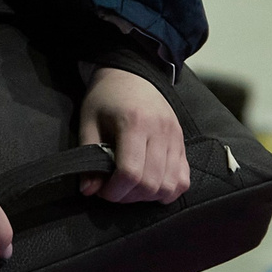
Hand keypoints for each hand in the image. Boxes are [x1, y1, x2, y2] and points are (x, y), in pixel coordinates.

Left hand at [78, 68, 190, 203]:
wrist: (132, 75)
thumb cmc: (106, 98)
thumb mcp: (89, 121)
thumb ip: (89, 155)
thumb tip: (88, 190)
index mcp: (134, 123)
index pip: (130, 172)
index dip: (115, 191)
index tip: (102, 190)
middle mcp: (160, 131)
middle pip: (151, 183)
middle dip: (129, 196)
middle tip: (114, 189)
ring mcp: (175, 138)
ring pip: (170, 185)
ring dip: (148, 196)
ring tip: (131, 187)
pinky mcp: (182, 143)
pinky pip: (183, 179)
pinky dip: (168, 190)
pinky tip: (151, 186)